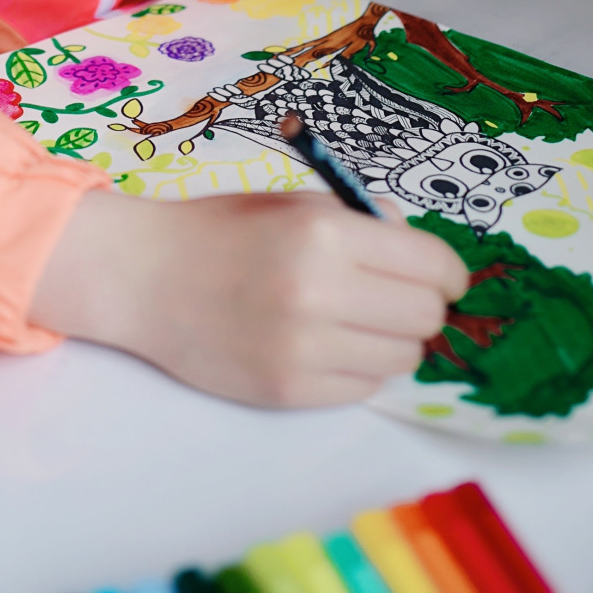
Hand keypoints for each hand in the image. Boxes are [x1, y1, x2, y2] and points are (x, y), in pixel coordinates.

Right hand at [30, 188, 468, 407]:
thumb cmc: (222, 230)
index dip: (448, 271)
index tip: (444, 276)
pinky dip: (360, 368)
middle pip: (425, 316)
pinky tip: (329, 344)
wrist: (144, 276)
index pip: (432, 265)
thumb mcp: (293, 202)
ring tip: (356, 319)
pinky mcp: (288, 390)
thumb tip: (422, 252)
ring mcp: (304, 349)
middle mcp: (320, 293)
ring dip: (392, 339)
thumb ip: (362, 221)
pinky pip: (364, 388)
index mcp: (325, 234)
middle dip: (422, 304)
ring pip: (402, 357)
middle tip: (395, 295)